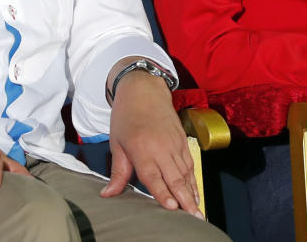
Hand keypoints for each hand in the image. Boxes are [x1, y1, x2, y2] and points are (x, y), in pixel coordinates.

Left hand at [101, 71, 201, 217]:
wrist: (144, 89)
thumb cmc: (126, 116)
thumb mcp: (117, 143)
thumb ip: (118, 171)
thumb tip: (108, 194)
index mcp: (141, 147)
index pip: (153, 175)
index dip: (163, 193)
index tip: (172, 208)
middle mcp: (161, 146)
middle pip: (175, 177)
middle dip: (185, 199)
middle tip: (193, 218)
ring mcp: (174, 143)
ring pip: (186, 172)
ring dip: (192, 193)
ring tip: (198, 212)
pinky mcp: (182, 140)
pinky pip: (190, 164)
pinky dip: (194, 180)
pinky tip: (195, 194)